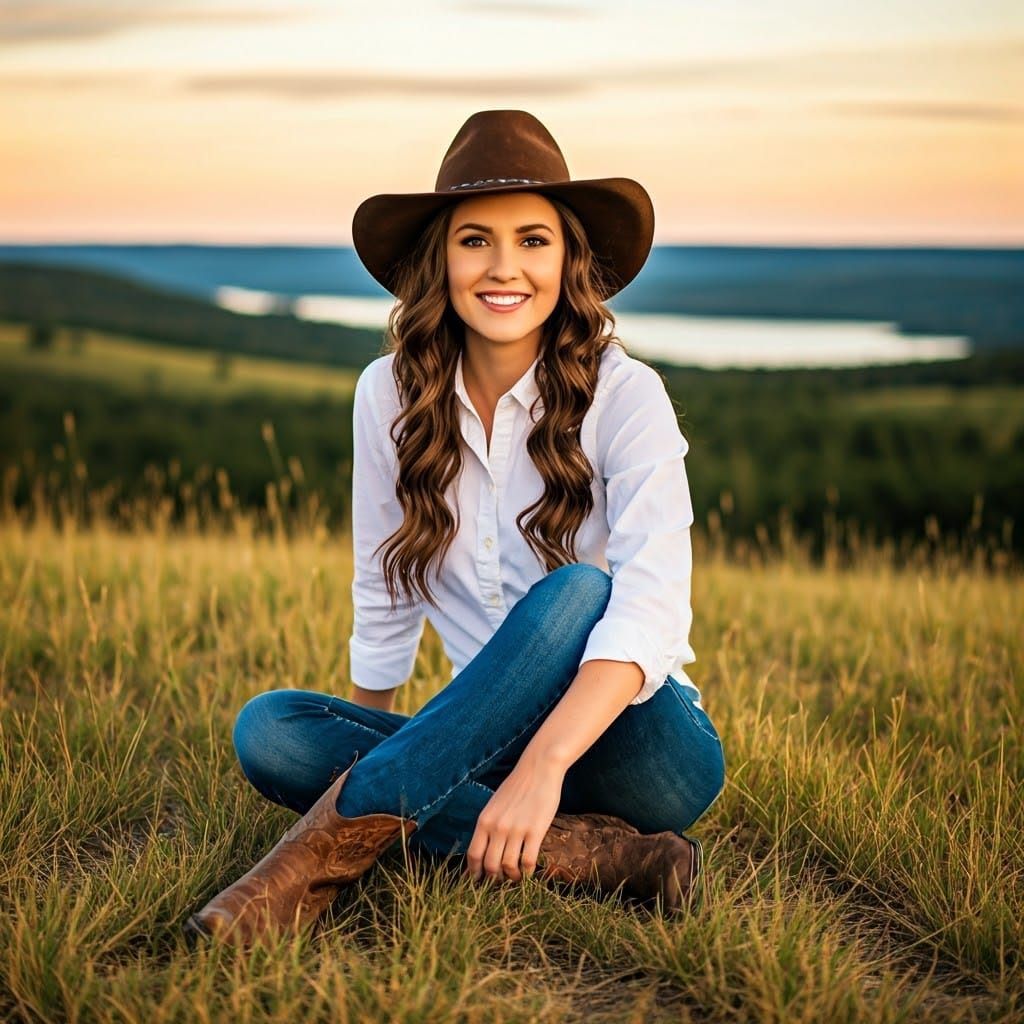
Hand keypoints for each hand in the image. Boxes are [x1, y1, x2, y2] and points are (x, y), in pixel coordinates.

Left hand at [464, 753, 564, 883]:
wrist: (539, 769)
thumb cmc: (517, 786)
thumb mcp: (495, 804)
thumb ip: (489, 825)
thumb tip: (485, 848)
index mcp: (484, 820)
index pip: (474, 854)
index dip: (474, 872)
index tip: (478, 881)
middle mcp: (497, 827)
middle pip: (490, 865)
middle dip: (494, 878)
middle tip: (500, 881)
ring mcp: (516, 830)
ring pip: (508, 866)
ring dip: (512, 877)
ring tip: (516, 877)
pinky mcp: (535, 831)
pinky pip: (528, 861)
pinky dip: (527, 872)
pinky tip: (529, 871)